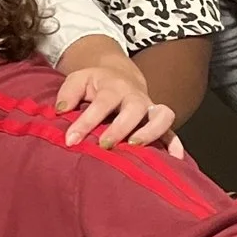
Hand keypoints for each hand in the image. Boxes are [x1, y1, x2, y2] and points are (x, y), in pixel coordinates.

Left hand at [57, 44, 184, 155]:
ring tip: (135, 148)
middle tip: (105, 145)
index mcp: (114, 87)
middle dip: (121, 128)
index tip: (71, 140)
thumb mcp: (78, 80)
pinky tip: (173, 160)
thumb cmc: (95, 83)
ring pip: (162, 116)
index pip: (101, 104)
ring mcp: (151, 109)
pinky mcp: (160, 122)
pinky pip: (172, 131)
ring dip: (151, 132)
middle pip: (135, 109)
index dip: (85, 123)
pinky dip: (175, 144)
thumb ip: (67, 94)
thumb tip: (60, 111)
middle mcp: (136, 96)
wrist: (120, 76)